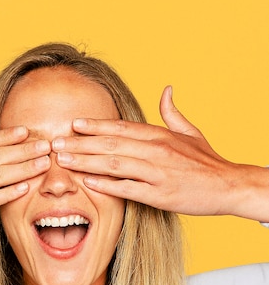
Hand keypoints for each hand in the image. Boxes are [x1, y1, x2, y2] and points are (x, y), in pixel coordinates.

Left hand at [52, 87, 268, 220]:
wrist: (229, 185)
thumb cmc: (206, 160)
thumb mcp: (190, 132)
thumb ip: (172, 112)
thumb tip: (166, 89)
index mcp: (159, 135)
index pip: (121, 127)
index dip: (96, 126)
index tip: (74, 124)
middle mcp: (156, 150)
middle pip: (111, 144)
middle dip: (81, 144)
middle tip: (56, 144)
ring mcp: (157, 173)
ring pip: (115, 164)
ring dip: (86, 162)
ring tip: (64, 161)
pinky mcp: (161, 195)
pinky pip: (129, 189)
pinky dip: (108, 185)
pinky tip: (88, 183)